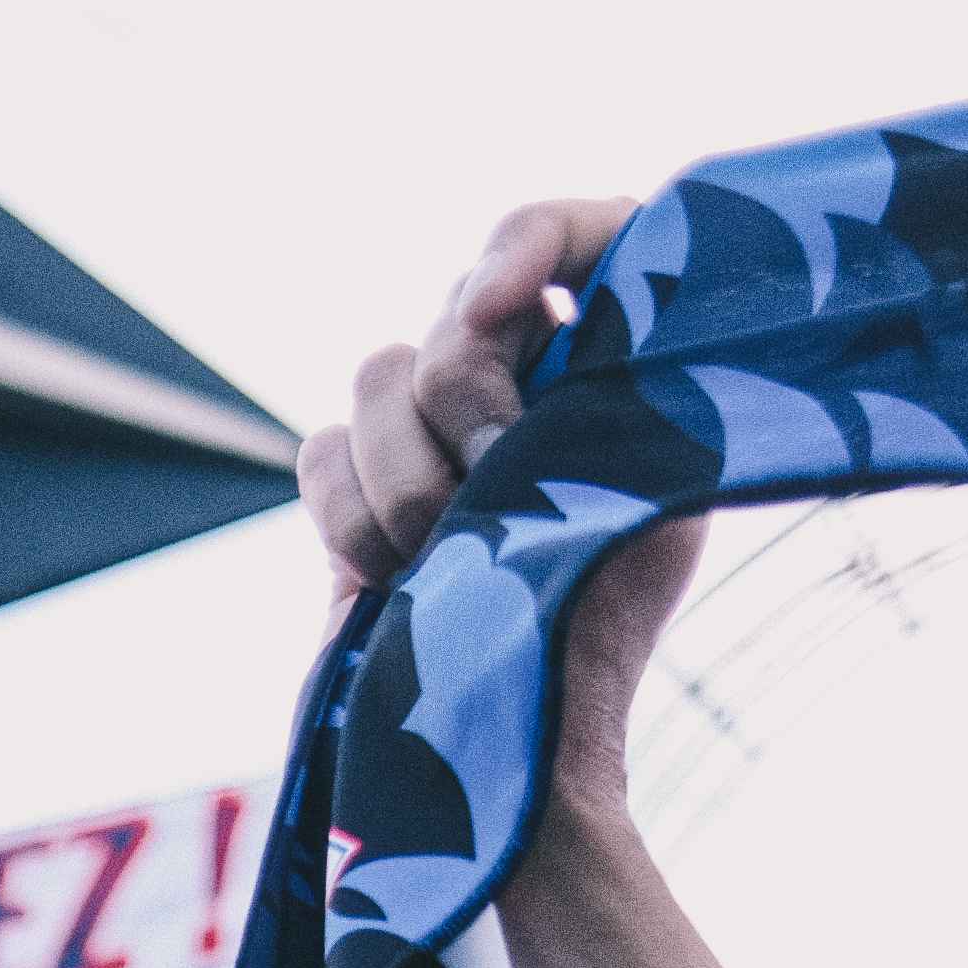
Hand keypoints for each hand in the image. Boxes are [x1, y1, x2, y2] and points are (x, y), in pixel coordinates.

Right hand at [310, 198, 701, 814]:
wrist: (523, 738)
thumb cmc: (606, 616)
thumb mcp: (648, 480)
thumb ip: (595, 381)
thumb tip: (494, 321)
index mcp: (606, 352)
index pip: (570, 230)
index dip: (529, 243)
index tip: (506, 304)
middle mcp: (516, 373)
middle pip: (454, 318)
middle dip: (468, 403)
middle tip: (501, 485)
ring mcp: (430, 432)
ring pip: (376, 378)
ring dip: (407, 475)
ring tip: (446, 556)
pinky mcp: (357, 494)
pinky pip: (319, 454)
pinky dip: (348, 515)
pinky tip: (394, 576)